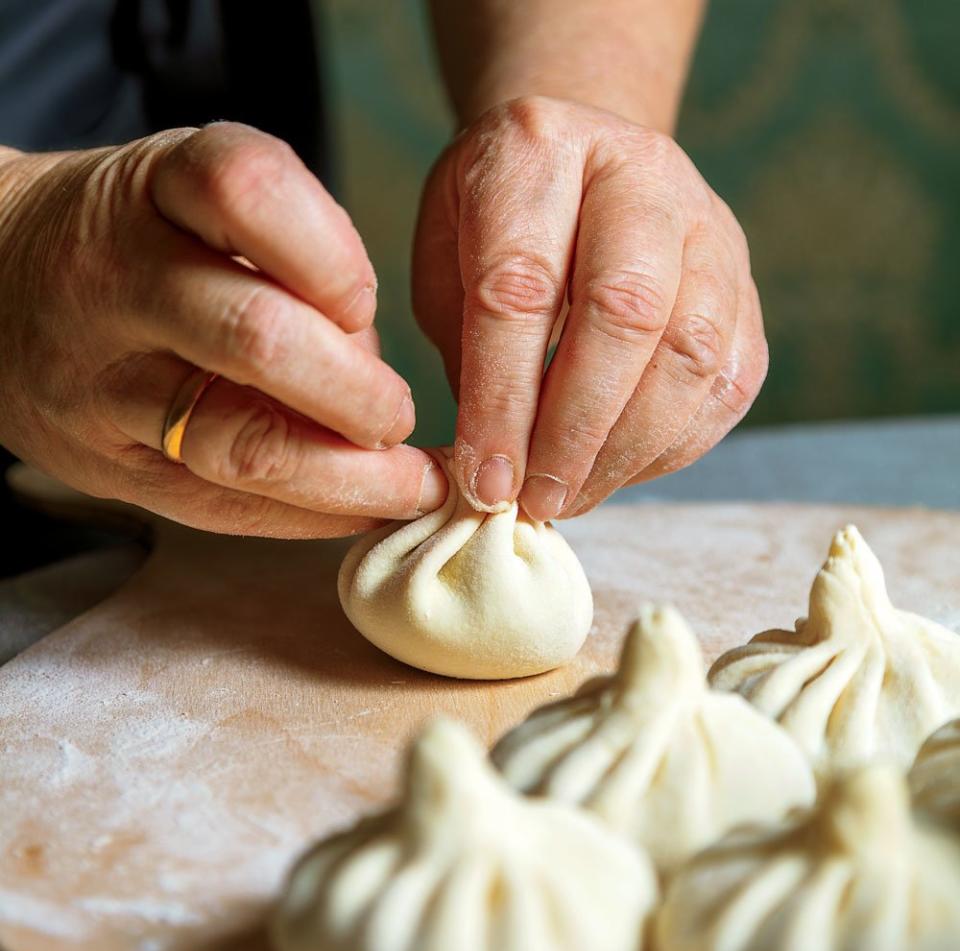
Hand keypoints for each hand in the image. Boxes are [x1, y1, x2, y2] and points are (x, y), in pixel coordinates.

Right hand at [0, 123, 445, 537]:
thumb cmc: (136, 240)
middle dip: (358, 394)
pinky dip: (305, 517)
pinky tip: (356, 510)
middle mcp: (116, 278)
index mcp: (155, 187)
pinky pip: (215, 510)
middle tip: (402, 419)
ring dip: (345, 477)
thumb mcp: (203, 205)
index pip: (252, 194)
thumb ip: (296, 267)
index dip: (335, 260)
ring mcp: (99, 382)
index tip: (364, 308)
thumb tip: (382, 378)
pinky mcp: (100, 466)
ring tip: (407, 485)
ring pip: (235, 441)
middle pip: (256, 336)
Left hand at [413, 96, 765, 519]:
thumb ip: (467, 348)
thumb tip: (491, 470)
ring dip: (627, 451)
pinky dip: (671, 447)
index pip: (522, 287)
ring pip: (692, 356)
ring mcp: (709, 229)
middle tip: (536, 500)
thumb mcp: (447, 259)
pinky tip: (618, 471)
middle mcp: (642, 175)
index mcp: (541, 151)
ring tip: (571, 498)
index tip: (484, 479)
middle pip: (626, 315)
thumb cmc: (498, 220)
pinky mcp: (746, 286)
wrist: (585, 160)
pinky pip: (727, 384)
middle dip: (575, 431)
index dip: (503, 398)